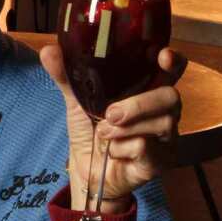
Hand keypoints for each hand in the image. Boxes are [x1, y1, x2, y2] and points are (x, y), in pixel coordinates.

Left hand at [39, 45, 185, 209]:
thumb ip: (66, 76)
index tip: (161, 56)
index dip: (173, 61)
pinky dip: (122, 149)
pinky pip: (147, 148)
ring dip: (126, 129)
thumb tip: (48, 50)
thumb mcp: (77, 101)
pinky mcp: (161, 160)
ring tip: (104, 133)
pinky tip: (112, 152)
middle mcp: (162, 111)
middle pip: (171, 97)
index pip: (172, 70)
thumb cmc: (89, 131)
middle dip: (139, 104)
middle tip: (110, 114)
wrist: (84, 171)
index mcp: (147, 90)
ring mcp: (166, 137)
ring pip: (163, 123)